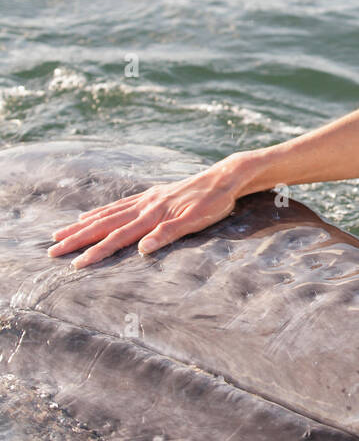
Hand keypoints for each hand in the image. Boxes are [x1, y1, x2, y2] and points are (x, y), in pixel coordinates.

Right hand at [47, 164, 242, 267]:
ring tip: (61, 232)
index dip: (96, 252)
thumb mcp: (196, 221)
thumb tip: (141, 249)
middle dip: (77, 239)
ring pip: (107, 214)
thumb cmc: (214, 202)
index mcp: (152, 215)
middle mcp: (144, 206)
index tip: (76, 264)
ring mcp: (146, 199)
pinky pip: (119, 205)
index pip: (118, 237)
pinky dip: (101, 212)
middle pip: (103, 225)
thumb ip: (168, 234)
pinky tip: (90, 216)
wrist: (224, 176)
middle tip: (53, 250)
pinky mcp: (151, 195)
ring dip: (82, 225)